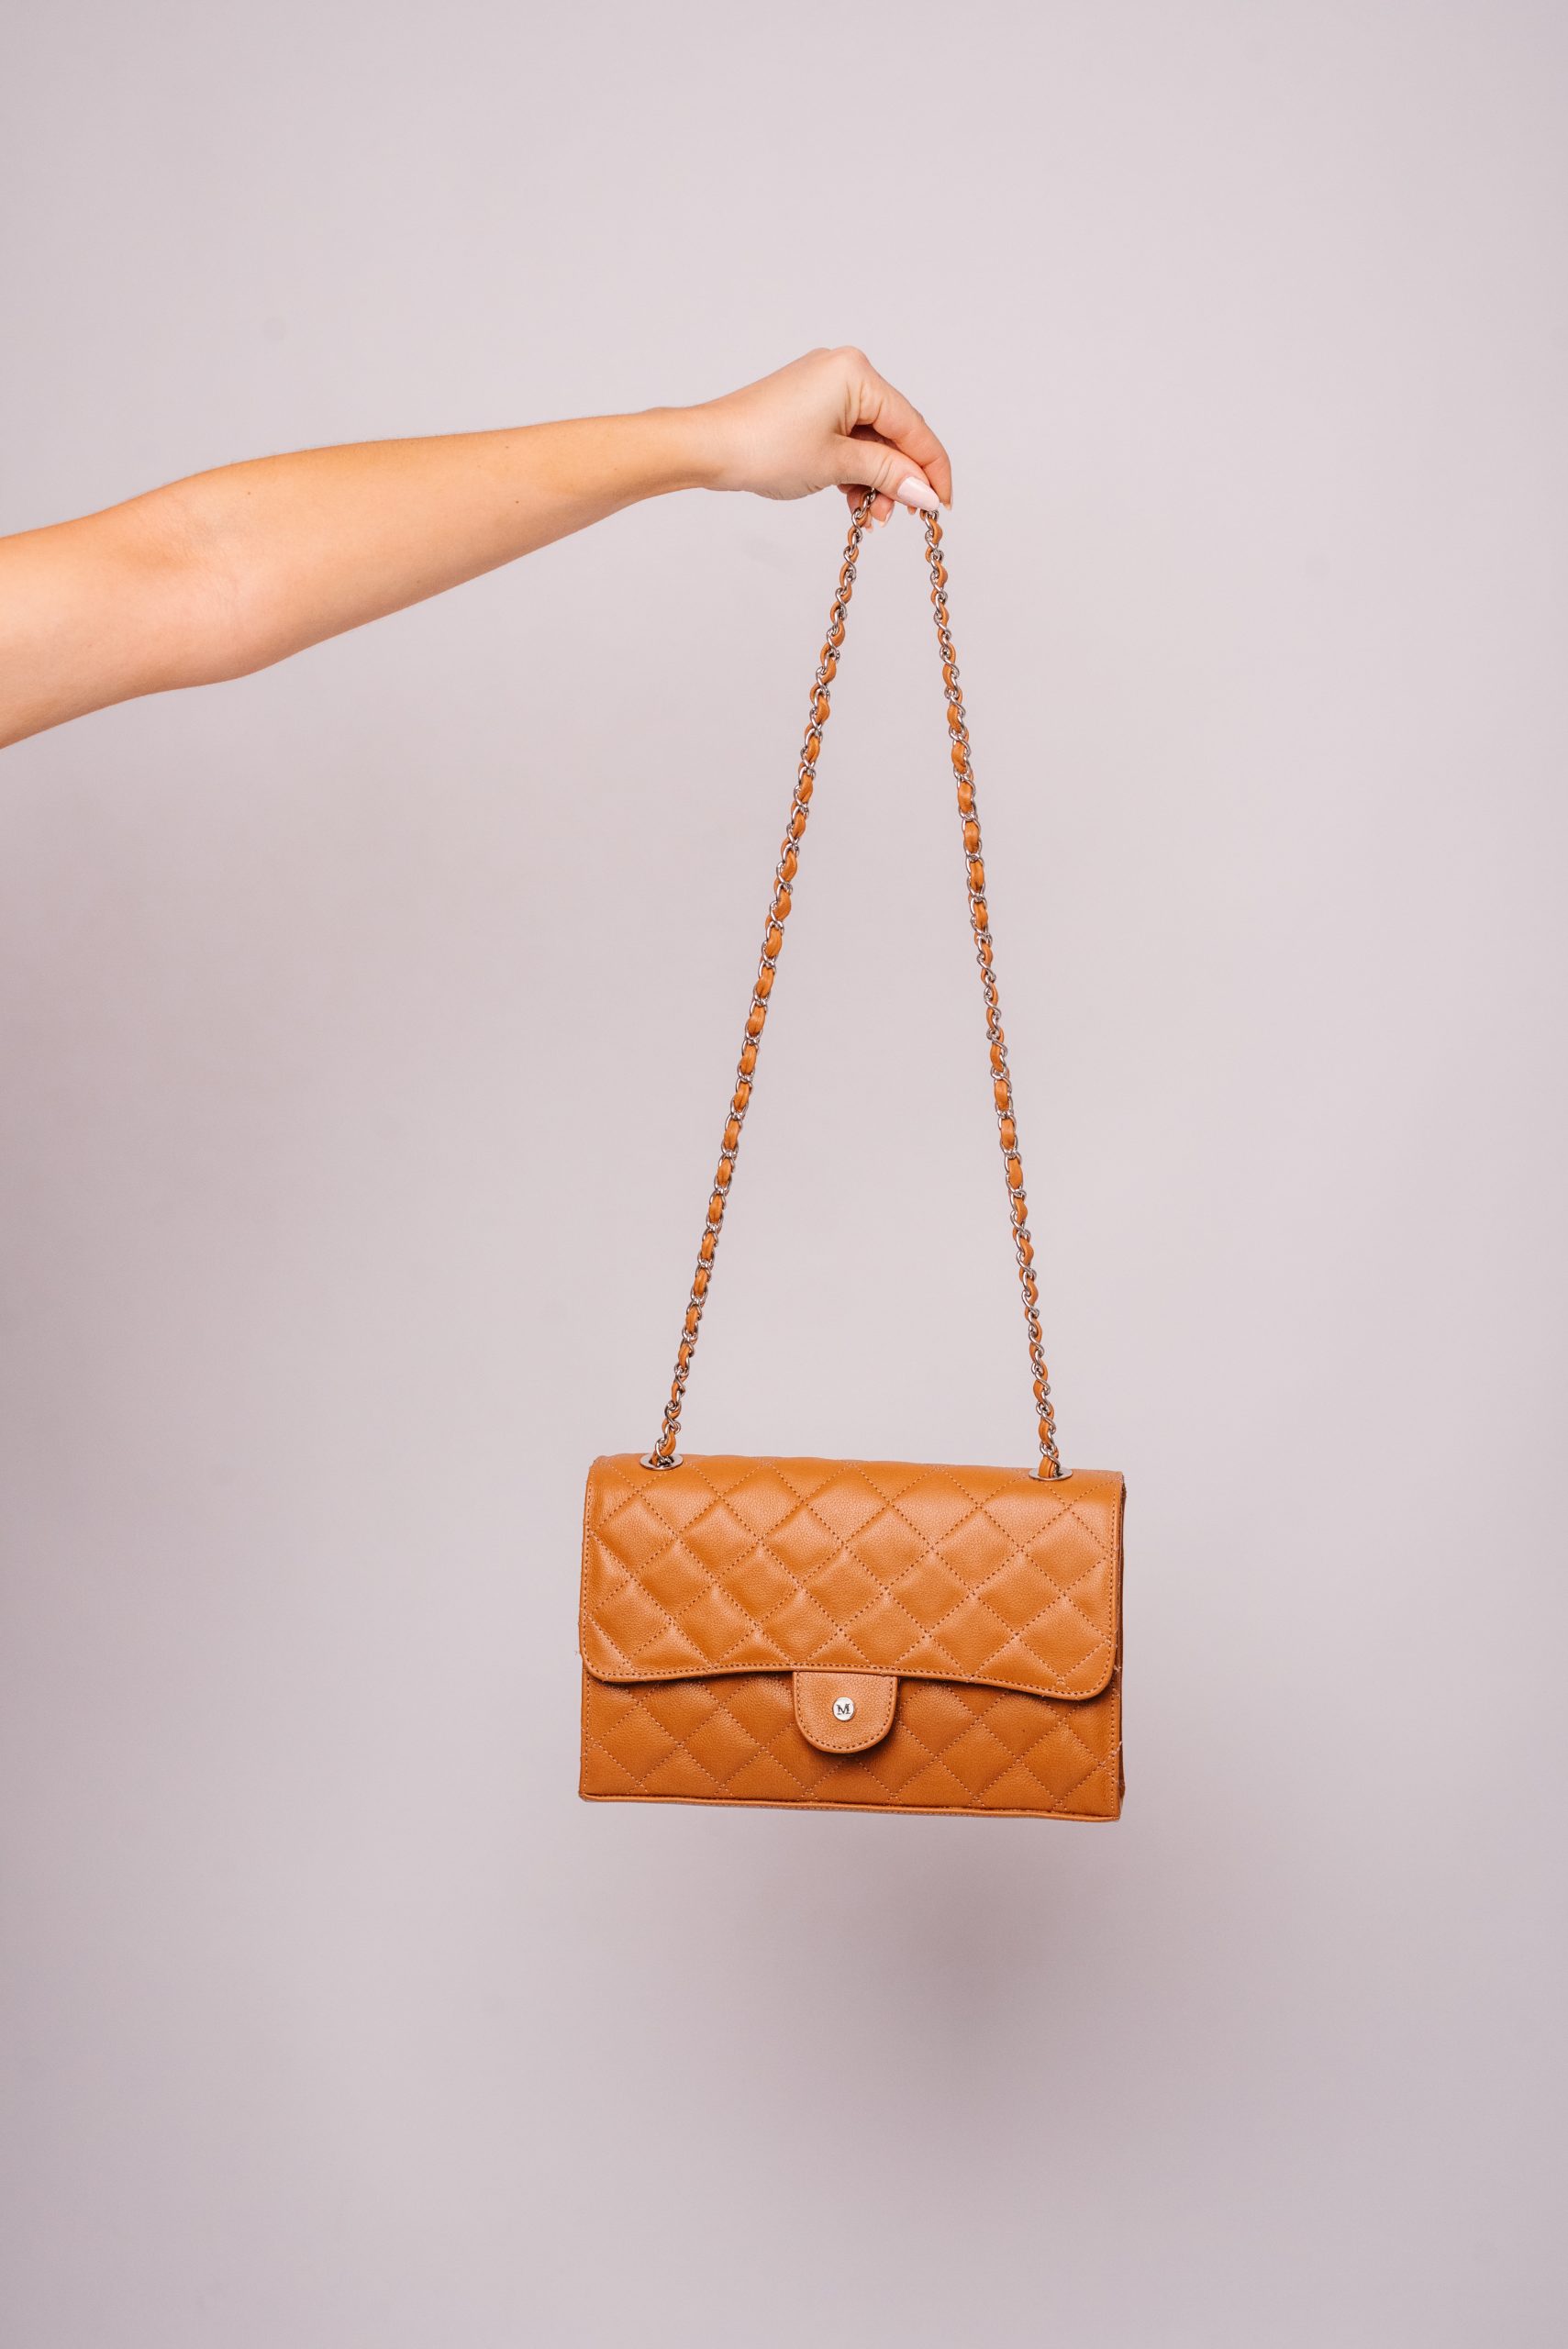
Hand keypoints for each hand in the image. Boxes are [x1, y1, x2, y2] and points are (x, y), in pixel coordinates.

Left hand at [689, 348, 951, 524]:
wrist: (708, 447)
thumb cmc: (764, 447)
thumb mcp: (837, 465)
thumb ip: (888, 474)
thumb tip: (926, 492)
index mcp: (857, 374)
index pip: (913, 426)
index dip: (932, 470)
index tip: (942, 505)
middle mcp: (846, 371)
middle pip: (894, 432)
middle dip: (899, 478)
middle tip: (902, 517)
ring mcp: (827, 387)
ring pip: (871, 440)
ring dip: (876, 479)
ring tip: (871, 515)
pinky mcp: (811, 405)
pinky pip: (848, 438)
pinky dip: (854, 469)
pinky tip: (853, 499)